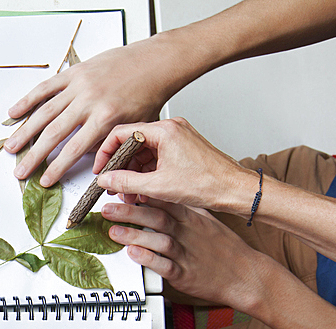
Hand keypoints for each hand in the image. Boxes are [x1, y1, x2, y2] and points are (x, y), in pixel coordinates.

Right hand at [4, 37, 186, 186]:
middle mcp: (89, 102)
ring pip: (44, 112)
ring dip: (25, 132)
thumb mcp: (135, 126)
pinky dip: (28, 100)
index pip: (74, 149)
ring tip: (10, 148)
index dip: (56, 168)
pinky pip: (46, 87)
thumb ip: (109, 143)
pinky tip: (14, 113)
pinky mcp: (74, 73)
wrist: (155, 62)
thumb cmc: (148, 94)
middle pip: (53, 134)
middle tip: (20, 172)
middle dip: (34, 156)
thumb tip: (87, 160)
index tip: (44, 181)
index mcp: (106, 118)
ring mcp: (79, 86)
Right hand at [94, 118, 255, 214]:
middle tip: (113, 184)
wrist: (234, 190)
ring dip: (133, 172)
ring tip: (129, 192)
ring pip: (144, 152)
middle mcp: (171, 129)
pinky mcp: (182, 149)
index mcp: (164, 130)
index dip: (106, 153)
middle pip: (132, 143)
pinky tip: (143, 190)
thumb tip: (105, 180)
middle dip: (120, 167)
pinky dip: (146, 173)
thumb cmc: (207, 183)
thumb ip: (125, 182)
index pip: (121, 134)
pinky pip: (156, 157)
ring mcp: (178, 138)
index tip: (101, 169)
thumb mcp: (157, 186)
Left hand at [103, 198, 278, 311]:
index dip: (142, 193)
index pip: (165, 200)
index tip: (123, 188)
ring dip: (134, 234)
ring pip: (158, 240)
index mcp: (191, 218)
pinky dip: (148, 259)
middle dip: (130, 211)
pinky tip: (134, 254)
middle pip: (156, 217)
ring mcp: (185, 253)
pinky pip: (164, 265)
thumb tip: (169, 196)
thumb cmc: (226, 249)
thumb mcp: (209, 221)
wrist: (246, 275)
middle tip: (107, 208)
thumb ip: (188, 208)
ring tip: (114, 231)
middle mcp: (187, 233)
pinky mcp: (184, 274)